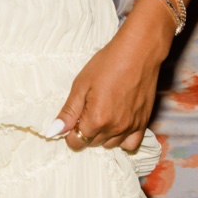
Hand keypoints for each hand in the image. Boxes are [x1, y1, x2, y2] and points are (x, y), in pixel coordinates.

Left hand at [50, 23, 162, 152]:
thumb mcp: (81, 84)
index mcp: (96, 119)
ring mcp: (131, 127)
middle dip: (85, 130)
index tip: (73, 117)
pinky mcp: (143, 123)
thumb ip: (68, 111)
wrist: (138, 52)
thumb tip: (54, 131)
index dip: (70, 132)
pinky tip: (116, 124)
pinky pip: (131, 144)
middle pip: (92, 143)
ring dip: (101, 135)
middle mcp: (115, 128)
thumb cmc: (108, 64)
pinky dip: (121, 140)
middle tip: (87, 108)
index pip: (76, 142)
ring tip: (101, 113)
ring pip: (109, 145)